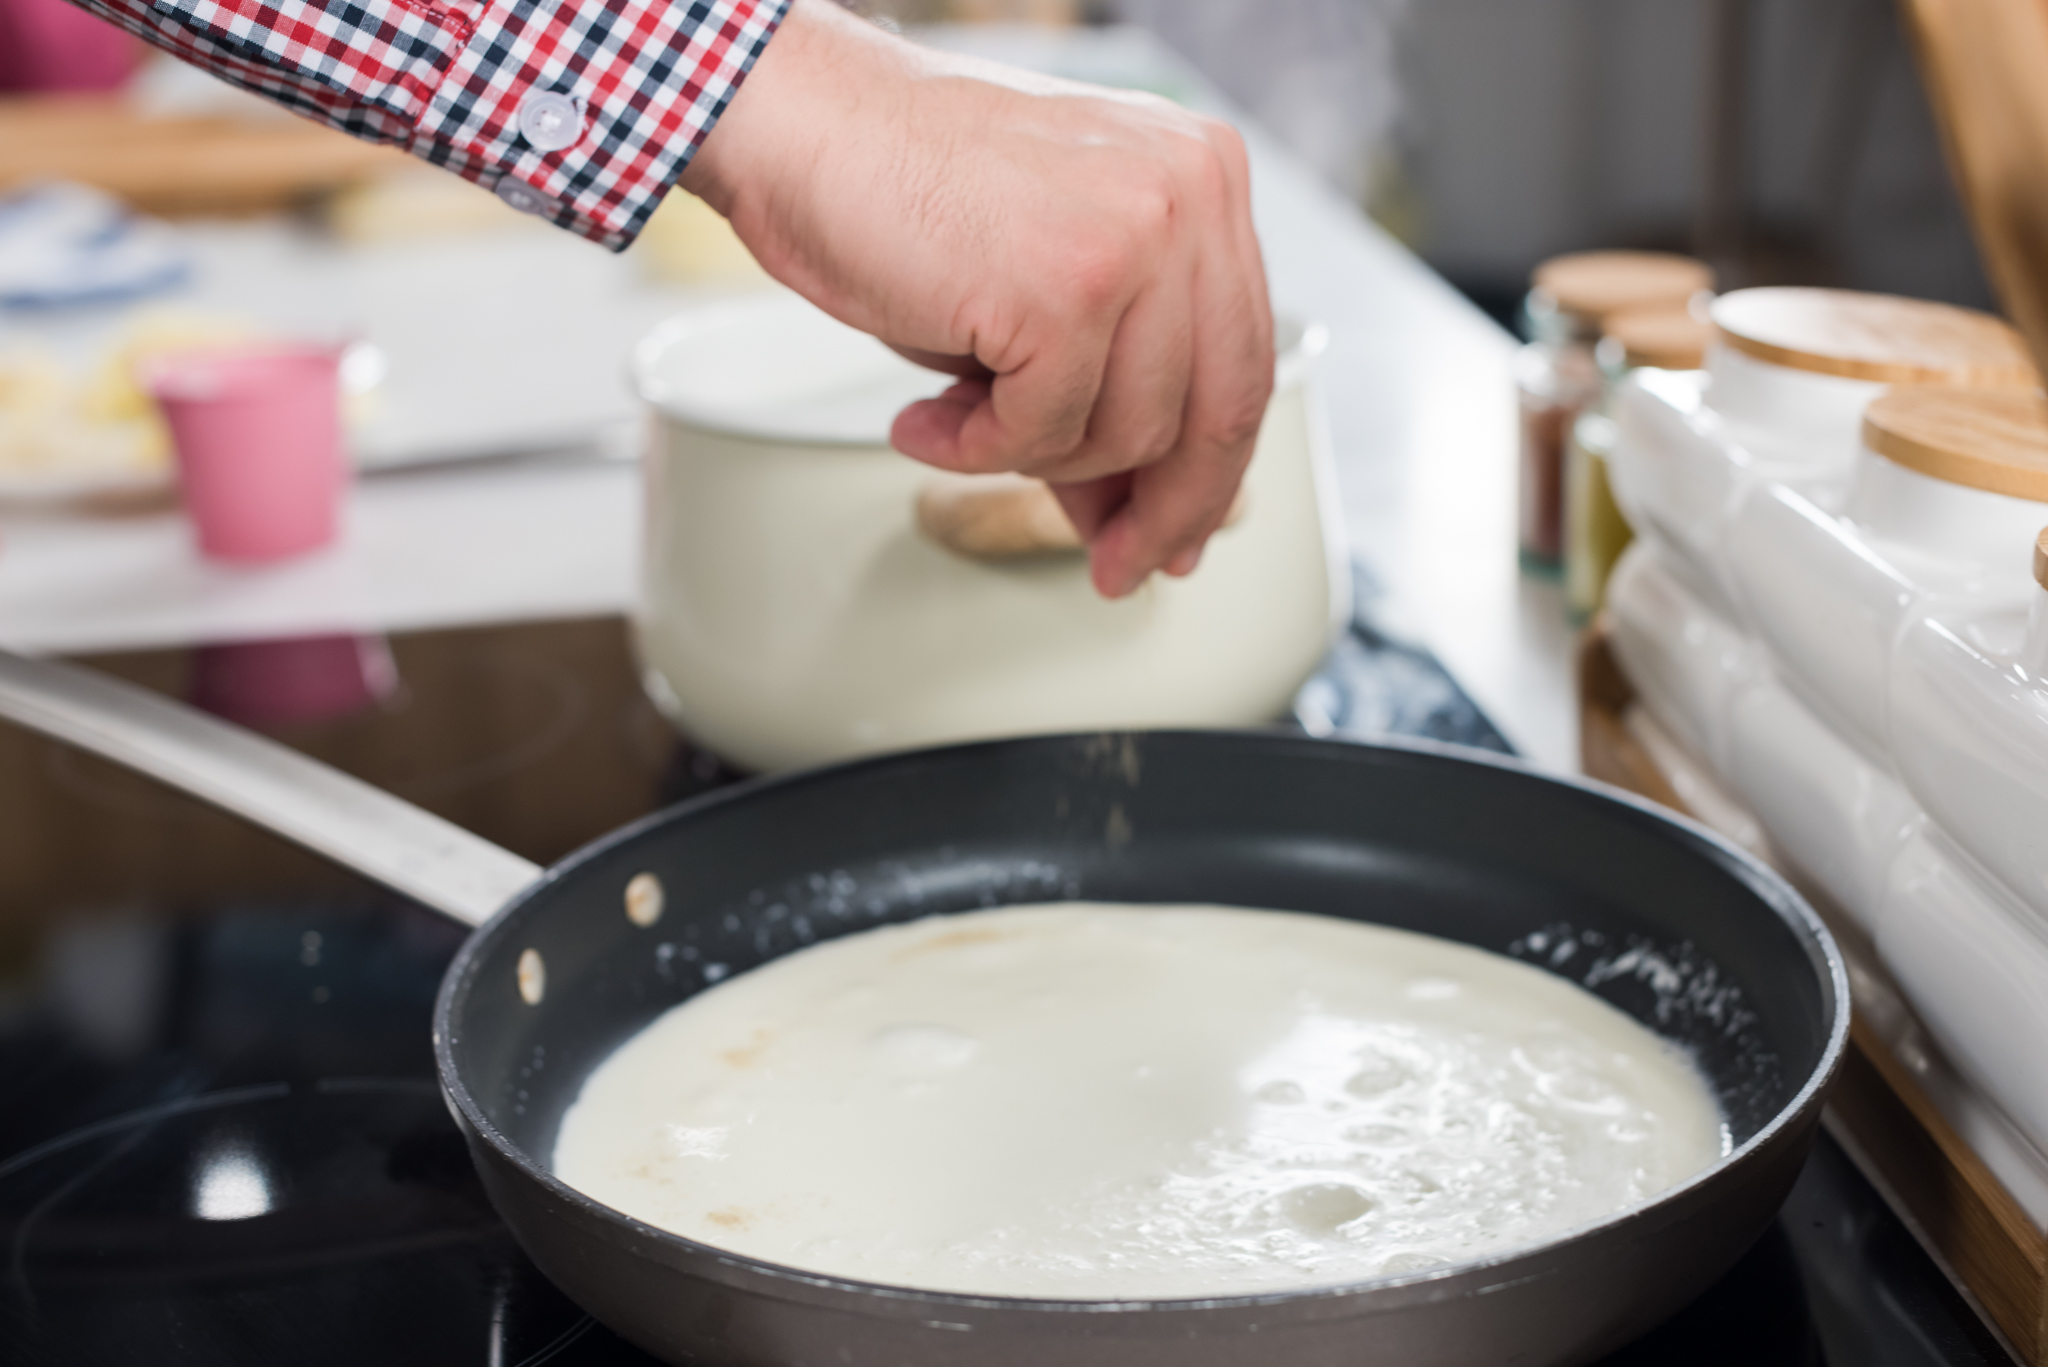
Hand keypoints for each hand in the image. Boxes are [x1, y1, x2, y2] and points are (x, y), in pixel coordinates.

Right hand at [679, 0, 1273, 598]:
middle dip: (1159, 510)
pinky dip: (975, 448)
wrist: (799, 123)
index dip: (1210, 470)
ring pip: (1128, 432)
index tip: (1175, 531)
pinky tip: (926, 419)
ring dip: (1030, 457)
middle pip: (1215, 410)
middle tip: (1112, 560)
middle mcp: (1188, 194)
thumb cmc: (901, 186)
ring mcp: (1136, 238)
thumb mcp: (1041, 287)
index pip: (1243, 361)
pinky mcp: (1069, 287)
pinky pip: (1044, 431)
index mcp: (1201, 176)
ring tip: (957, 424)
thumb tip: (1135, 509)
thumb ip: (1109, 382)